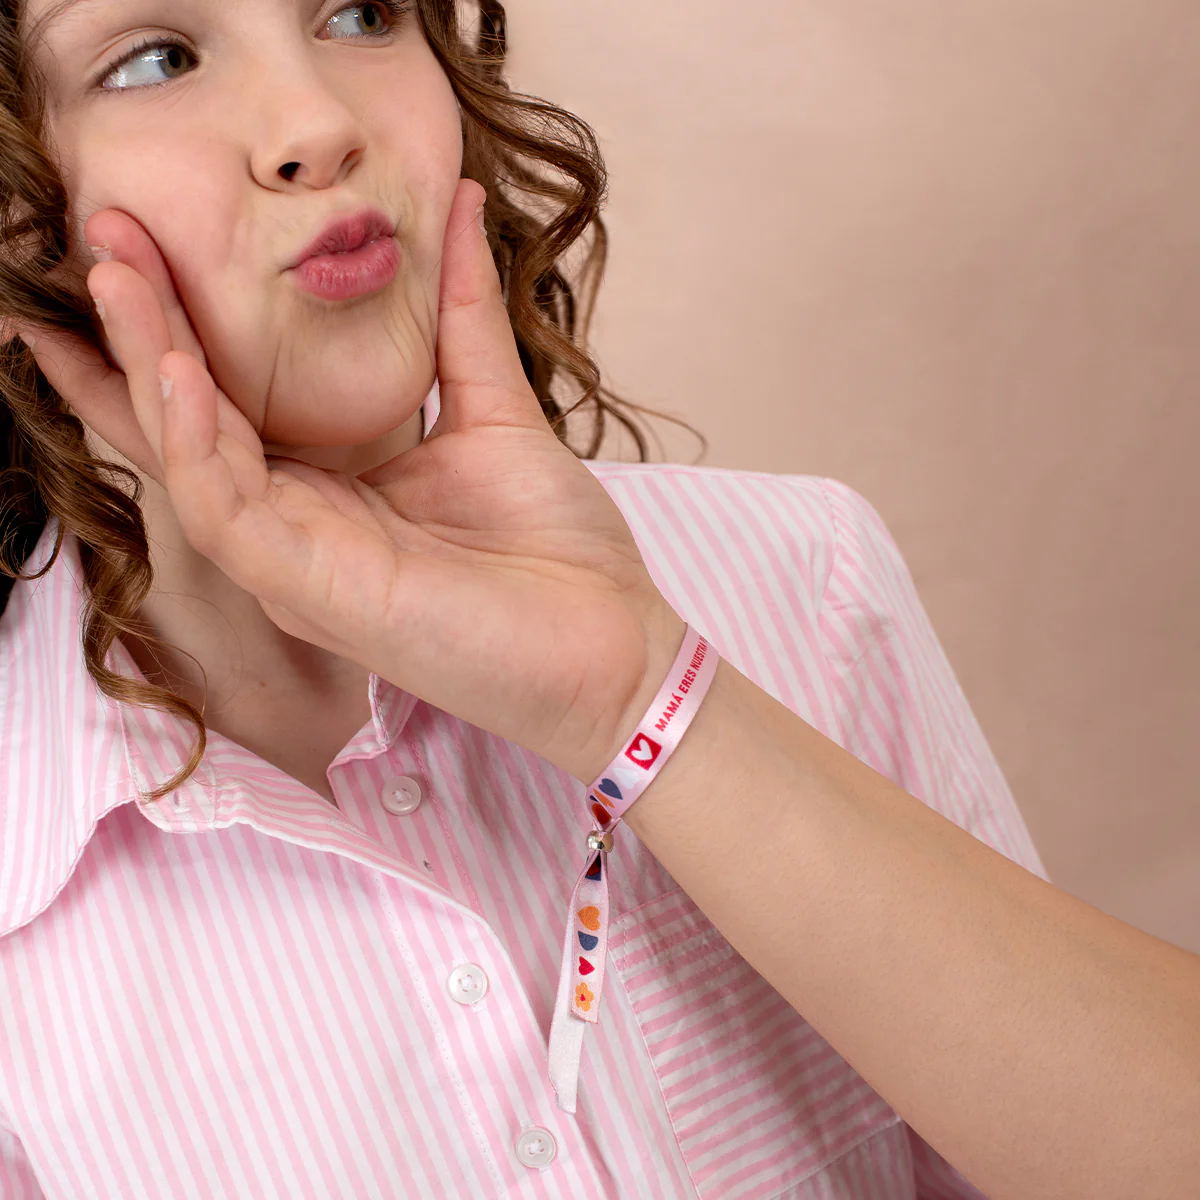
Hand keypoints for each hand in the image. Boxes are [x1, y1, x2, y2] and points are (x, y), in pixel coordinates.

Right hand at [22, 179, 685, 782]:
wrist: (614, 650)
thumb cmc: (557, 553)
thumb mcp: (498, 413)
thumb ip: (461, 317)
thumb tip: (462, 203)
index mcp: (328, 491)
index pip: (228, 403)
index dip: (176, 325)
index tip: (140, 237)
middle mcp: (297, 526)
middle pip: (189, 424)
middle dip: (138, 327)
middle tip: (101, 230)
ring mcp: (299, 564)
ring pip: (189, 462)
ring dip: (148, 367)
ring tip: (117, 275)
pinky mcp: (316, 594)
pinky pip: (231, 515)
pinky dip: (198, 444)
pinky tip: (181, 372)